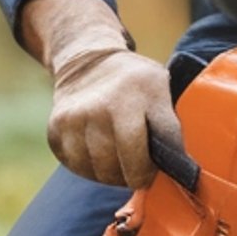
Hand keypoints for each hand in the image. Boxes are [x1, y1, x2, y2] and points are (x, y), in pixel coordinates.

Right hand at [46, 47, 180, 187]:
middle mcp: (95, 110)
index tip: (152, 170)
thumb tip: (182, 169)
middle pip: (114, 168)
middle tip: (137, 166)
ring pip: (94, 171)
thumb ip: (169, 128)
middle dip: (130, 175)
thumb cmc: (135, 81)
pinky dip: (89, 167)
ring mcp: (71, 120)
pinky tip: (99, 152)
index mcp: (126, 102)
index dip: (146, 172)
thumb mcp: (161, 90)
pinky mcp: (55, 129)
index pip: (136, 158)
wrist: (89, 61)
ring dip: (110, 174)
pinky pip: (75, 166)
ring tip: (120, 159)